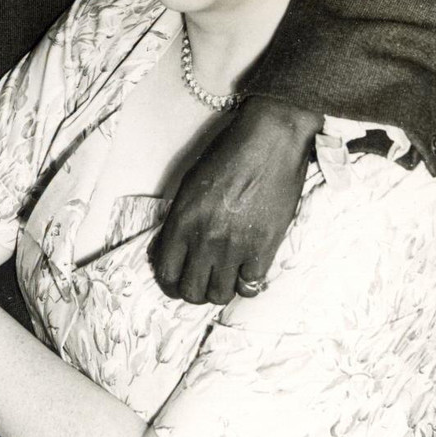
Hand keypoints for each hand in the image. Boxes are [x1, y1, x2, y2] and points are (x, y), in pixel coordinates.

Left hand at [153, 96, 320, 304]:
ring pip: (219, 295)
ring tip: (224, 277)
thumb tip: (174, 247)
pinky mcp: (264, 249)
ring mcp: (234, 247)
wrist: (269, 141)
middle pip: (190, 291)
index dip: (170, 282)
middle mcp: (204, 238)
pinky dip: (247, 284)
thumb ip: (181, 219)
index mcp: (182, 220)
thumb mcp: (191, 184)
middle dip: (193, 290)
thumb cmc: (229, 154)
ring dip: (219, 289)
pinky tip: (247, 271)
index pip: (166, 272)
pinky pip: (250, 287)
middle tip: (201, 280)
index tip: (177, 279)